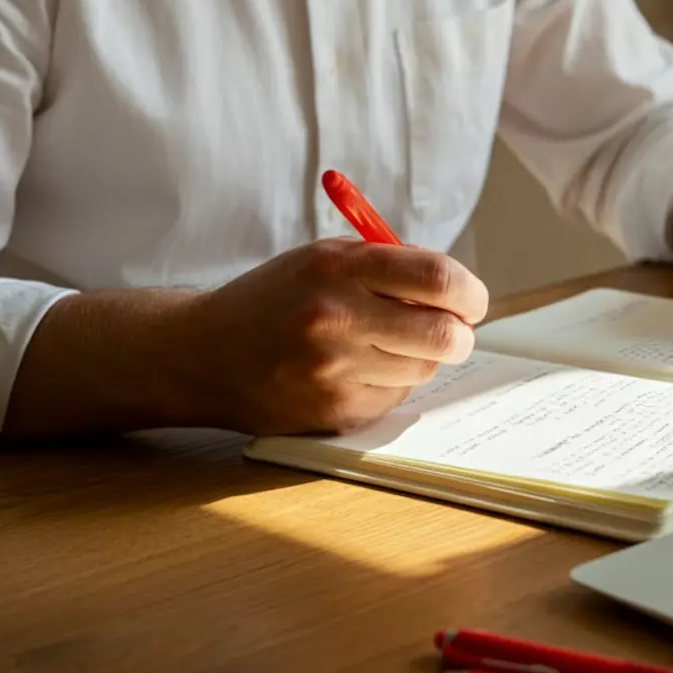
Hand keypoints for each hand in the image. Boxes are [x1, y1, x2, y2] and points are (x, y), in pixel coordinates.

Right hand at [187, 238, 488, 434]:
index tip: (471, 301)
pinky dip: (387, 384)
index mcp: (338, 268)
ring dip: (417, 359)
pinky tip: (350, 373)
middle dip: (459, 334)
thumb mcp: (323, 261)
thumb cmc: (275, 301)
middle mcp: (336, 317)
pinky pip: (394, 398)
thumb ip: (390, 268)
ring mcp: (334, 370)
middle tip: (453, 331)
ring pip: (422, 369)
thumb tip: (460, 293)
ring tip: (379, 347)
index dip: (469, 293)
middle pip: (443, 334)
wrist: (202, 354)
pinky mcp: (334, 410)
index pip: (437, 279)